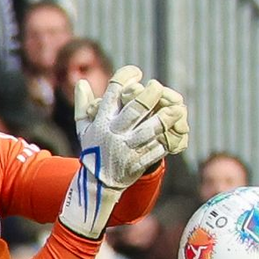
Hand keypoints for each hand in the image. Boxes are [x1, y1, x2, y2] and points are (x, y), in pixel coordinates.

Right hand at [59, 65, 188, 238]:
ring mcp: (127, 149)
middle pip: (136, 109)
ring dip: (166, 117)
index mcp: (102, 122)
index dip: (126, 77)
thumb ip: (82, 105)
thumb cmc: (94, 151)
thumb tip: (81, 81)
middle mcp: (114, 134)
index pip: (113, 92)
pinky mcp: (138, 163)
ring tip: (177, 107)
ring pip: (150, 130)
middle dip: (151, 95)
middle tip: (158, 87)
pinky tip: (176, 131)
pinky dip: (167, 140)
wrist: (98, 185)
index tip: (137, 73)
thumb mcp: (83, 129)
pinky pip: (157, 149)